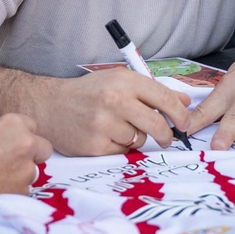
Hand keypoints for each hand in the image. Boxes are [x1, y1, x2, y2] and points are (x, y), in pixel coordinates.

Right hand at [0, 115, 51, 214]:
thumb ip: (1, 140)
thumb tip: (9, 148)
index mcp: (13, 124)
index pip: (31, 126)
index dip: (21, 136)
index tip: (12, 144)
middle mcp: (26, 143)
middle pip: (42, 148)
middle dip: (31, 155)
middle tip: (11, 163)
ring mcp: (27, 169)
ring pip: (32, 172)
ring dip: (19, 176)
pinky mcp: (23, 192)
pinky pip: (23, 191)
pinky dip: (11, 192)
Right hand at [30, 69, 192, 156]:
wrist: (49, 106)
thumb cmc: (88, 93)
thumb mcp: (119, 81)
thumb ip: (152, 91)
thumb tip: (184, 102)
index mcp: (123, 81)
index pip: (163, 98)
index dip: (180, 114)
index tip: (185, 124)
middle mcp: (114, 101)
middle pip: (156, 124)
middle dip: (166, 135)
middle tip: (166, 138)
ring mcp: (103, 124)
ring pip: (139, 140)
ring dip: (135, 138)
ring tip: (117, 127)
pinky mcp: (95, 145)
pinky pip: (122, 152)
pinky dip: (119, 147)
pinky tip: (105, 136)